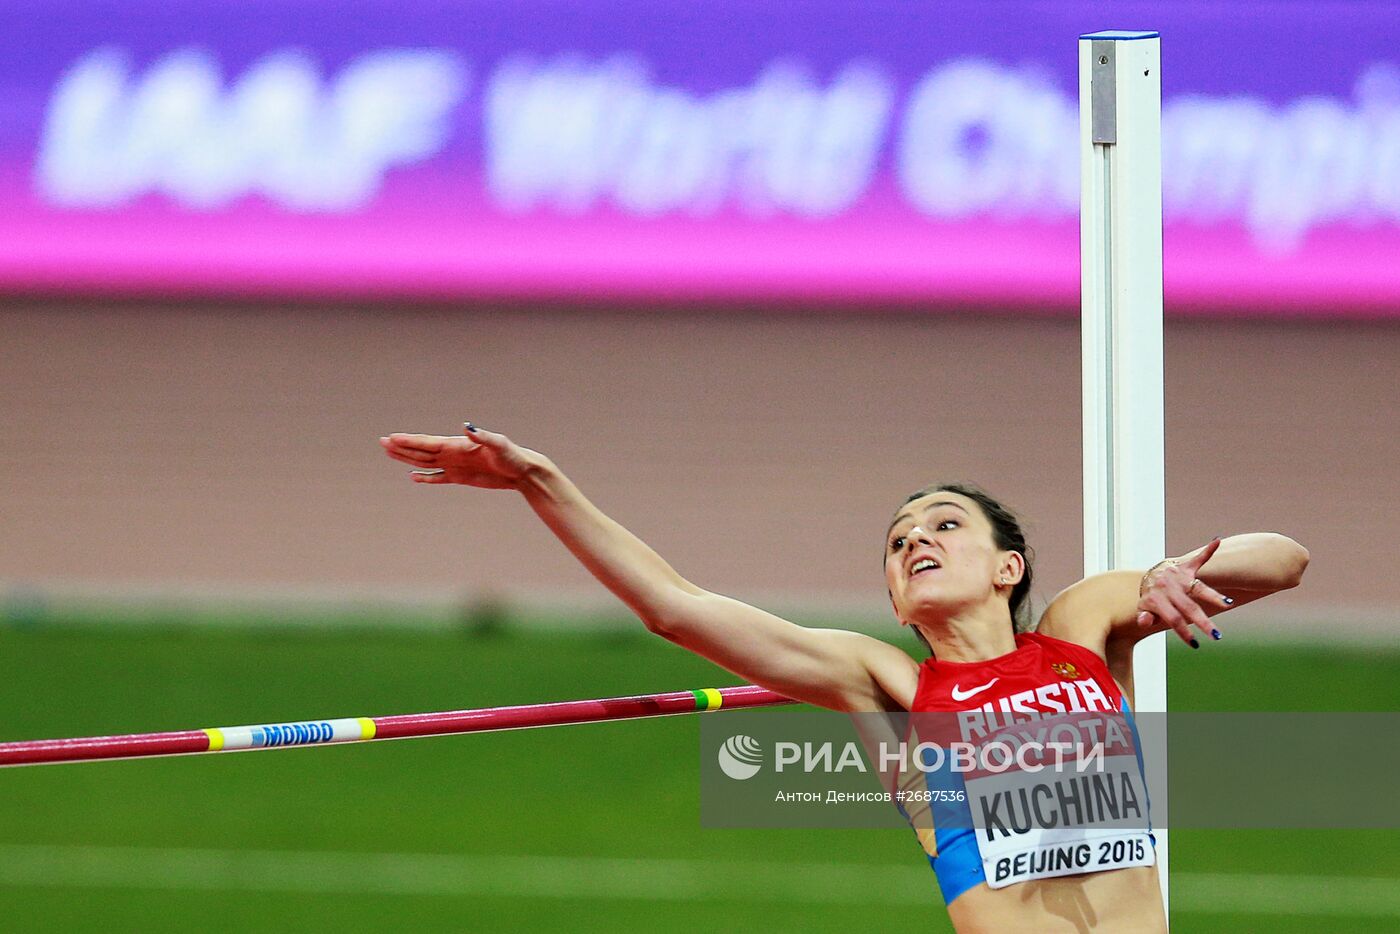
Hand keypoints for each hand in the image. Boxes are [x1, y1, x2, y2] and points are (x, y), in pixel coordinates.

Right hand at [379, 423, 535, 489]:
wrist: (522, 471)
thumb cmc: (513, 456)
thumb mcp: (499, 444)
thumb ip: (483, 436)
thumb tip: (467, 426)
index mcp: (458, 444)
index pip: (428, 442)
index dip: (409, 441)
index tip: (392, 438)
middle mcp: (453, 453)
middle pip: (421, 450)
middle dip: (402, 447)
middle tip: (382, 442)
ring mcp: (455, 465)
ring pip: (426, 462)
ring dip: (408, 459)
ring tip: (390, 453)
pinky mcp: (461, 478)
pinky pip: (438, 478)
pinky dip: (425, 478)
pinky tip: (413, 477)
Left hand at [1135, 538, 1233, 647]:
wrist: (1150, 575)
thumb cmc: (1150, 597)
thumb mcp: (1143, 608)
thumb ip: (1144, 617)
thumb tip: (1144, 622)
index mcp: (1157, 599)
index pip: (1173, 618)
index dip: (1183, 632)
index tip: (1195, 645)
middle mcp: (1169, 587)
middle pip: (1189, 607)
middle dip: (1203, 622)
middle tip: (1216, 636)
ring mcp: (1178, 576)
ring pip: (1199, 588)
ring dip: (1214, 596)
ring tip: (1228, 605)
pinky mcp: (1185, 566)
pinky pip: (1198, 558)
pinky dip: (1208, 549)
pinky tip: (1217, 540)